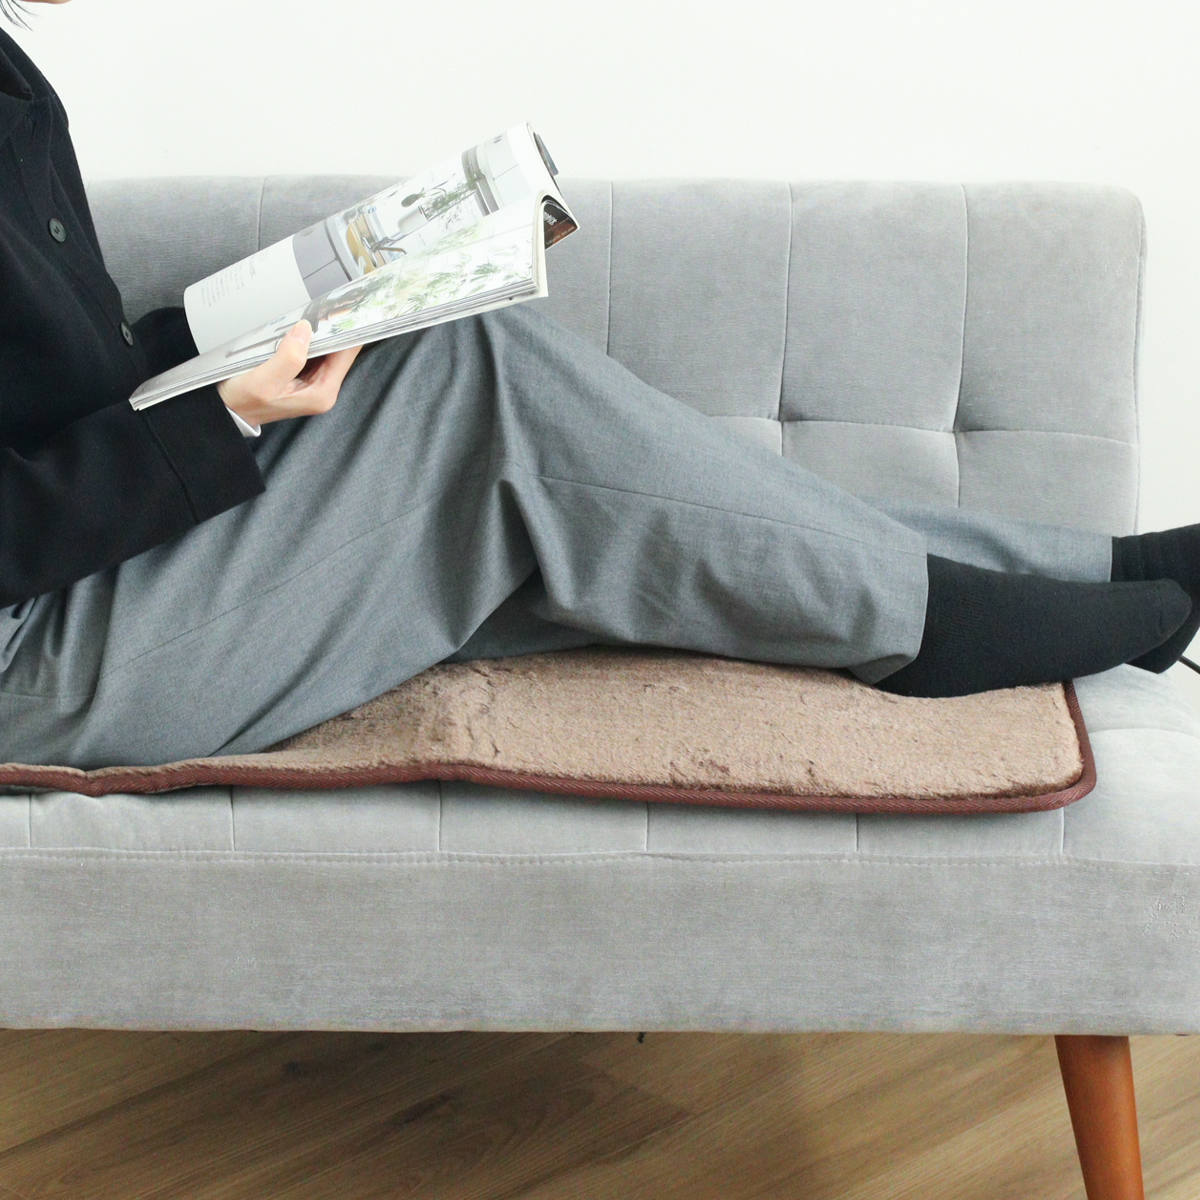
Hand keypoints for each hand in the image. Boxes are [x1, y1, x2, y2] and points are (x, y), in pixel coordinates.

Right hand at [216, 320, 364, 426]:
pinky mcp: (304, 377)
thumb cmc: (243, 402)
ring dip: (321, 333)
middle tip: (327, 305)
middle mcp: (323, 390)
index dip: (348, 331)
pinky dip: (310, 340)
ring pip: (328, 350)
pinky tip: (302, 328)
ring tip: (315, 311)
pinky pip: (314, 353)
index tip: (343, 310)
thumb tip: (305, 329)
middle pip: (340, 352)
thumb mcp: (264, 381)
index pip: (346, 355)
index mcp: (321, 393)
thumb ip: (289, 357)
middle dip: (335, 330)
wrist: (228, 412)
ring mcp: (315, 384)